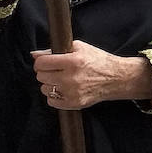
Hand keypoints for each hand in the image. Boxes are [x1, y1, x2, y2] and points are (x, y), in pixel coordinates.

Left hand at [32, 41, 151, 109]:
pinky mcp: (75, 103)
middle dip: (46, 72)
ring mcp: (73, 92)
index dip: (42, 62)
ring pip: (45, 89)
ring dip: (51, 85)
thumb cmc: (99, 61)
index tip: (46, 63)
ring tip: (62, 80)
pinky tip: (65, 90)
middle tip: (56, 71)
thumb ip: (55, 50)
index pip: (41, 63)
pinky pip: (51, 102)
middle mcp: (72, 77)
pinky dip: (55, 96)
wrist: (117, 78)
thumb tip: (34, 54)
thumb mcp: (80, 48)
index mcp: (73, 61)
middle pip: (41, 76)